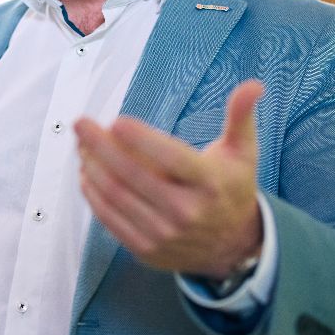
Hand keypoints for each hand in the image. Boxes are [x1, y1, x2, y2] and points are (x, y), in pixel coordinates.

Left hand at [76, 80, 264, 279]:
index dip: (142, 139)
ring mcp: (165, 234)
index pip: (172, 158)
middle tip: (81, 124)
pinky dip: (94, 195)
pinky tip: (86, 174)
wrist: (232, 247)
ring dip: (92, 168)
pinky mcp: (147, 250)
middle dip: (101, 146)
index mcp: (210, 183)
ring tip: (80, 145)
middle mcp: (187, 211)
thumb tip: (253, 85)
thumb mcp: (242, 152)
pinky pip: (111, 220)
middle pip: (134, 175)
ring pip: (117, 197)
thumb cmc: (231, 189)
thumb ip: (241, 116)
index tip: (116, 121)